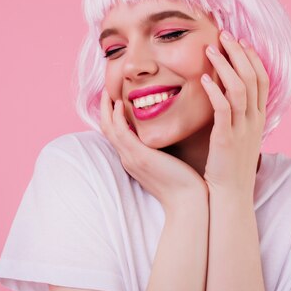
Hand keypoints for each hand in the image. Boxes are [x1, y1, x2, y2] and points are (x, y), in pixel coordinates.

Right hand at [100, 89, 207, 213]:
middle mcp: (127, 158)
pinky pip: (121, 132)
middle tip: (106, 90)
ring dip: (107, 108)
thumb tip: (162, 137)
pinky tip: (120, 104)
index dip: (111, 116)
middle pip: (106, 129)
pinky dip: (117, 117)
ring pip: (109, 129)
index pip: (114, 134)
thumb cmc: (182, 182)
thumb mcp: (165, 162)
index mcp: (132, 159)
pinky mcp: (140, 156)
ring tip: (109, 91)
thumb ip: (159, 149)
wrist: (187, 201)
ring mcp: (131, 158)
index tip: (115, 99)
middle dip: (104, 109)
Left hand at [201, 31, 268, 197]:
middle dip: (238, 53)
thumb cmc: (230, 167)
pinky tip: (205, 78)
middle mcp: (254, 120)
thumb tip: (228, 98)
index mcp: (258, 118)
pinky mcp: (227, 139)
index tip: (239, 41)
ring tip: (210, 49)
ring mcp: (243, 129)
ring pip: (240, 88)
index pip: (261, 79)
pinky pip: (224, 109)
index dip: (251, 58)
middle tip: (224, 34)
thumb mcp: (240, 137)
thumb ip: (238, 116)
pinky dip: (216, 91)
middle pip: (253, 77)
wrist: (231, 195)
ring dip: (226, 65)